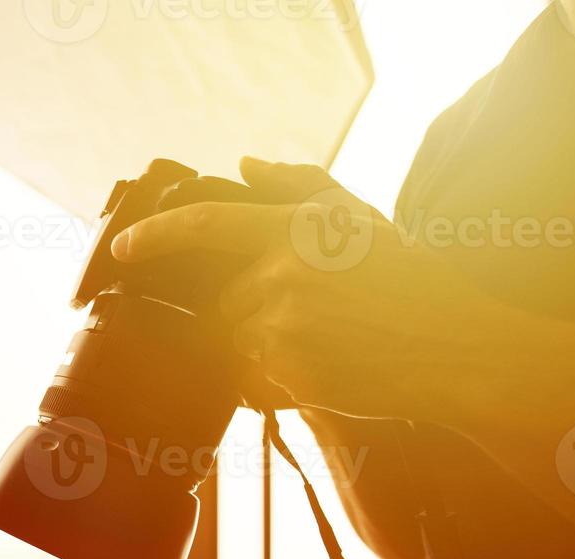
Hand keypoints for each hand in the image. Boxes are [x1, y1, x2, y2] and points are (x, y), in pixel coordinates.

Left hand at [111, 158, 486, 421]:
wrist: (452, 348)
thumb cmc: (408, 278)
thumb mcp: (360, 216)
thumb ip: (298, 184)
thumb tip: (242, 165)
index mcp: (294, 232)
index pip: (203, 226)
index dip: (153, 236)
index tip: (122, 248)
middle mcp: (281, 279)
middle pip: (221, 301)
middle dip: (250, 309)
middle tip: (311, 312)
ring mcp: (281, 332)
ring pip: (236, 340)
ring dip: (262, 343)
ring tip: (325, 338)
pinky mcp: (287, 378)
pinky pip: (255, 377)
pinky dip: (278, 374)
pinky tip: (328, 362)